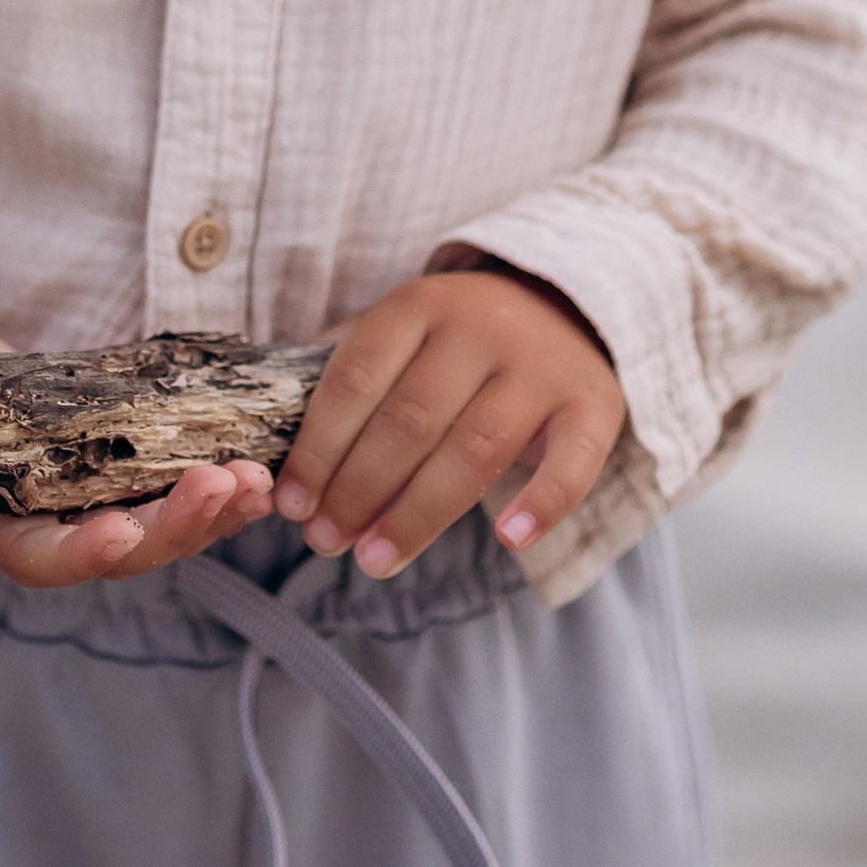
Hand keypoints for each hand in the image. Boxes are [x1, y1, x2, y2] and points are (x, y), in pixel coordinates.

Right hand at [0, 454, 277, 591]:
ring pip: (162, 534)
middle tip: (226, 485)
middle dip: (179, 526)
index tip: (118, 528)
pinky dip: (219, 492)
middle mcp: (44, 525)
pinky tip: (259, 476)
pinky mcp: (122, 474)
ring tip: (256, 482)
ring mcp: (86, 503)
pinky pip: (177, 499)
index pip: (40, 560)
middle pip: (122, 552)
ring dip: (215, 512)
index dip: (82, 552)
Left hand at [274, 263, 624, 579]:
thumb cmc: (460, 340)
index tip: (292, 504)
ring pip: (475, 449)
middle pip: (409, 421)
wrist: (568, 307)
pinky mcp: (592, 405)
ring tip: (376, 561)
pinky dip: (543, 503)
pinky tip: (509, 539)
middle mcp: (480, 328)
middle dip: (358, 490)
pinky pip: (572, 462)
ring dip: (419, 514)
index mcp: (419, 306)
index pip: (355, 380)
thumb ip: (347, 374)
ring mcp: (540, 367)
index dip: (318, 449)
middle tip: (326, 542)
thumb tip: (274, 446)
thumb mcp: (403, 331)